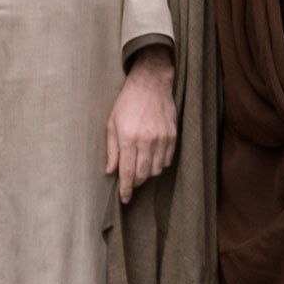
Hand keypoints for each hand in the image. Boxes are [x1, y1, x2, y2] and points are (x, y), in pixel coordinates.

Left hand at [105, 49, 177, 195]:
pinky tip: (152, 158)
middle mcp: (146, 140)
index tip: (125, 198)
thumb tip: (110, 172)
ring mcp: (161, 138)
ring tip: (141, 167)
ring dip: (148, 173)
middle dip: (136, 182)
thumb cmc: (127, 103)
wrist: (150, 84)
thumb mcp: (112, 124)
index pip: (127, 172)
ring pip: (156, 169)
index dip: (126, 188)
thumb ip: (112, 150)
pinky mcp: (172, 136)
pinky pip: (167, 160)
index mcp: (128, 138)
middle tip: (131, 181)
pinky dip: (159, 164)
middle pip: (143, 174)